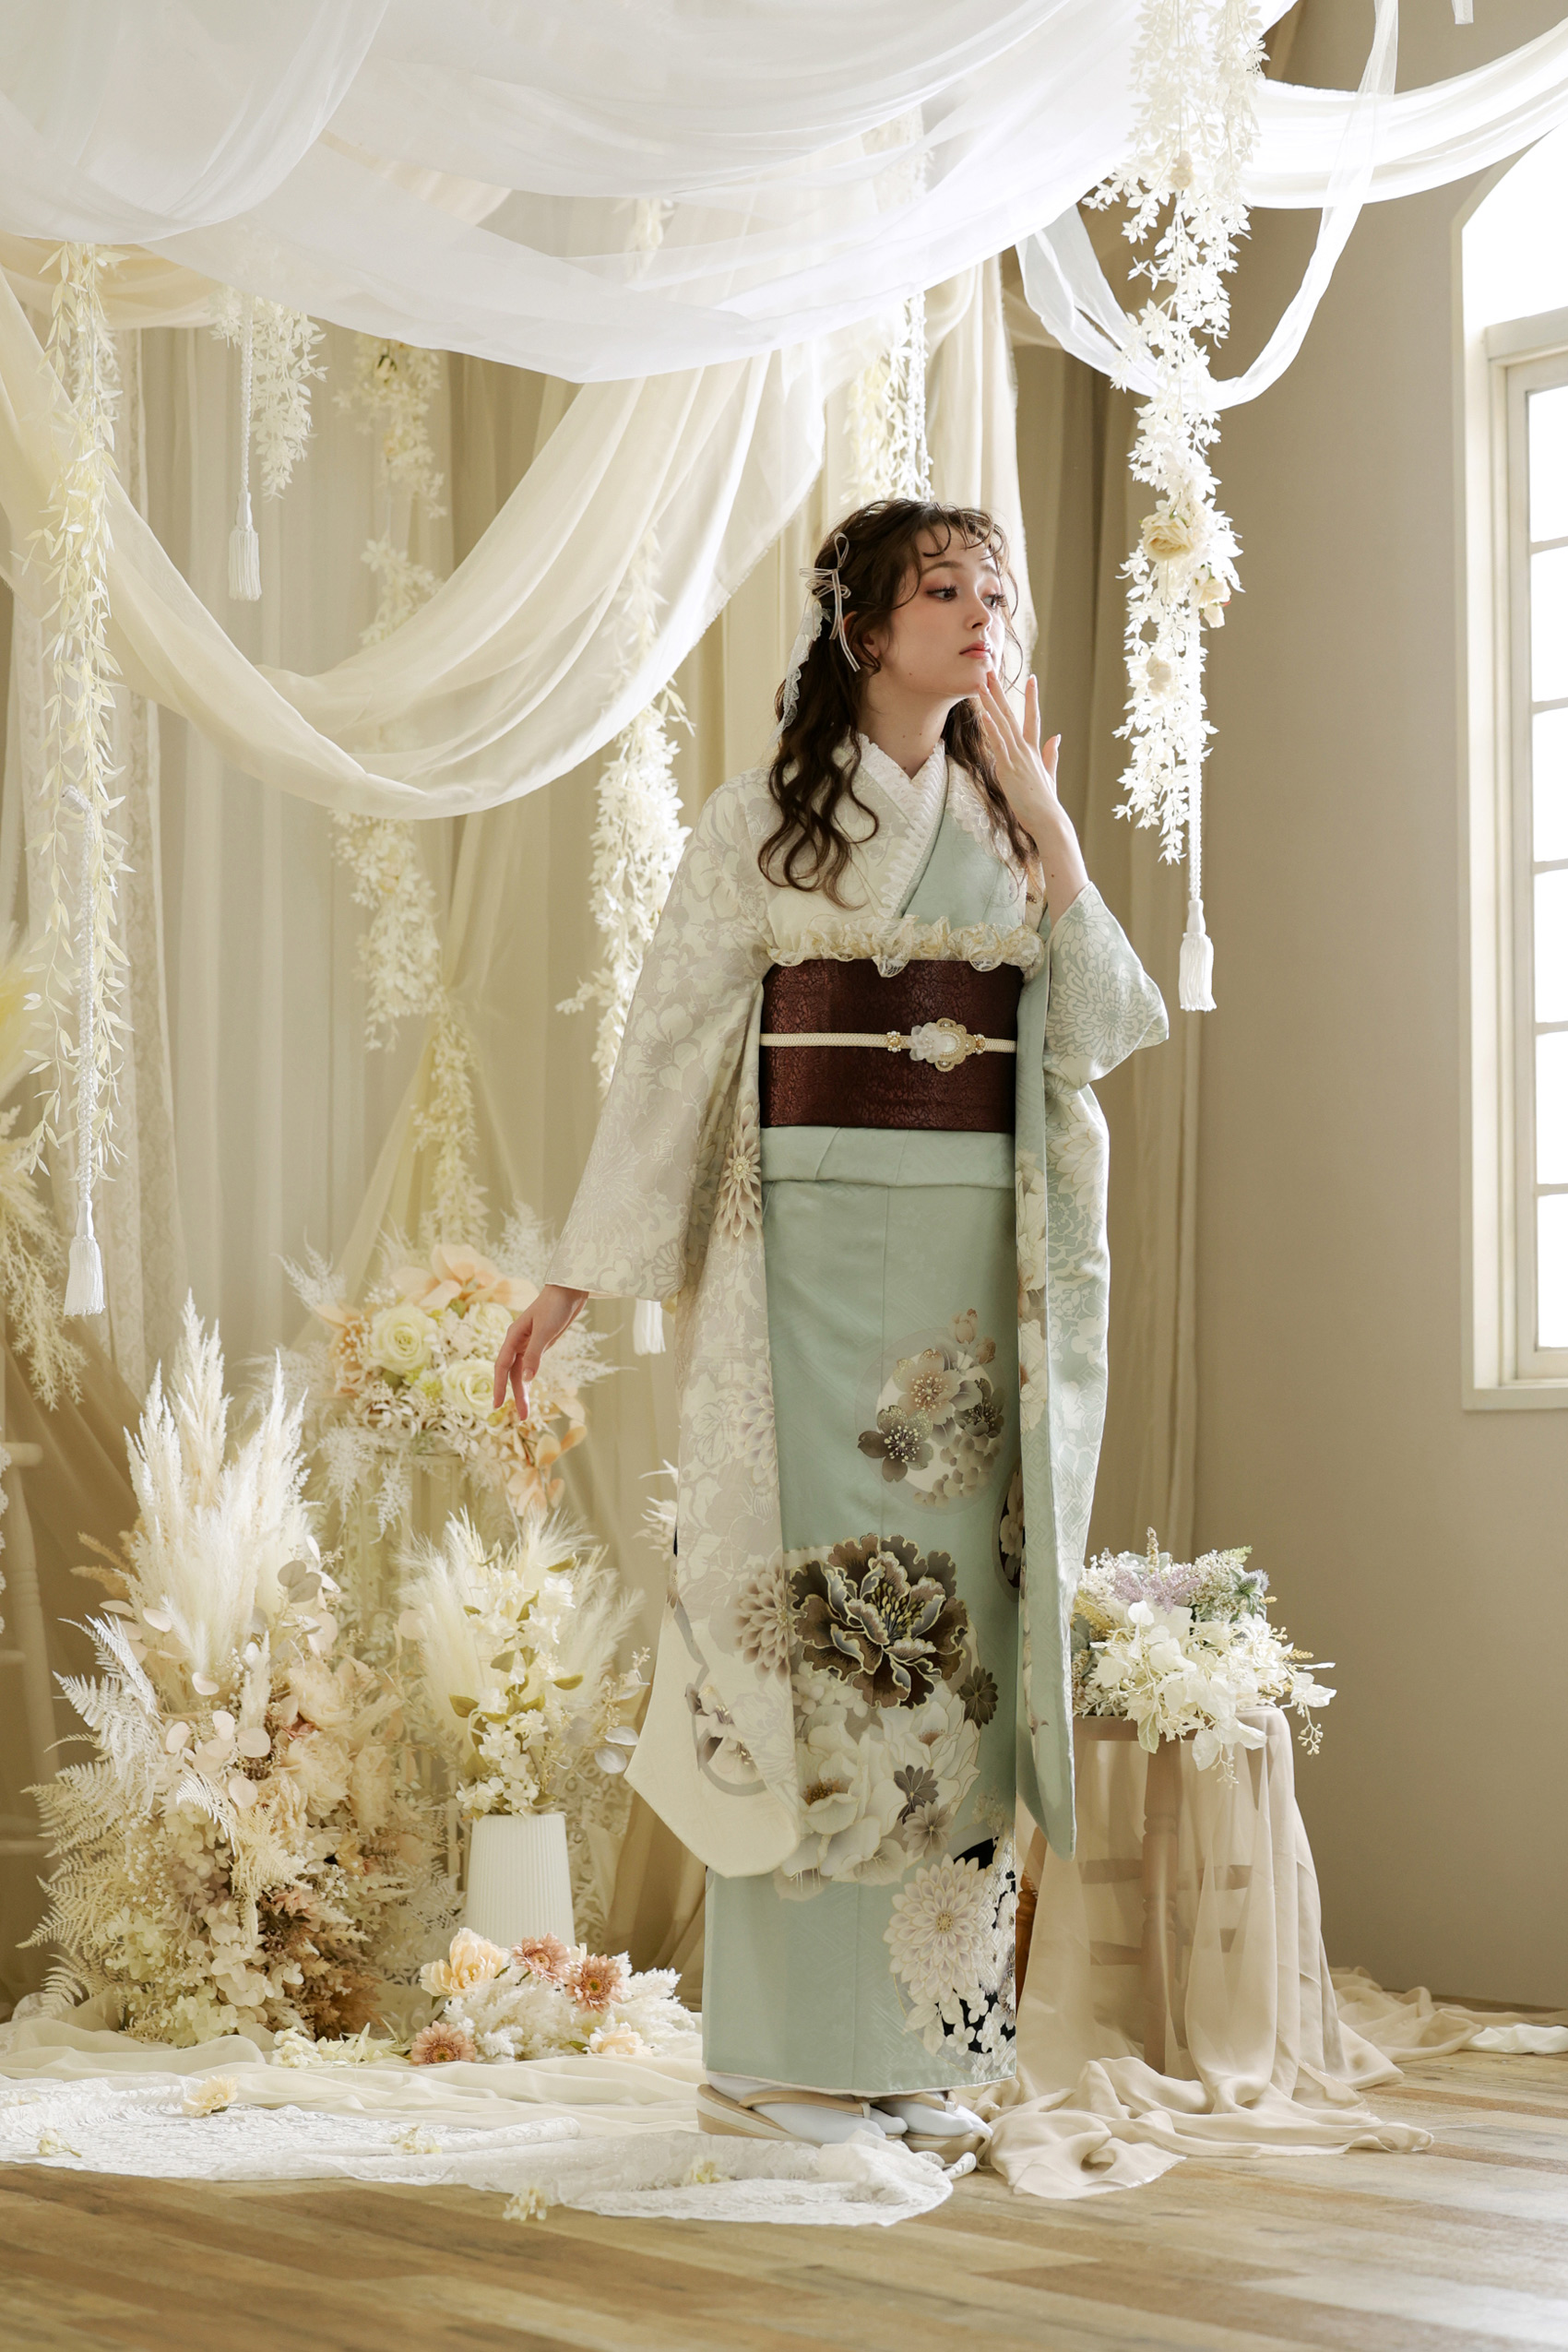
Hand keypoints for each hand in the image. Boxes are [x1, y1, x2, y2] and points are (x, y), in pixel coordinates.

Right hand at [494, 1285, 587, 1417]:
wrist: (569, 1291)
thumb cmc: (555, 1307)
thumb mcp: (545, 1331)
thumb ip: (535, 1354)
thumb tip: (526, 1379)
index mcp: (513, 1337)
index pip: (502, 1366)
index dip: (499, 1386)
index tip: (497, 1405)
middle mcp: (517, 1342)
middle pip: (512, 1373)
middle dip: (515, 1395)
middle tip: (521, 1417)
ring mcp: (528, 1344)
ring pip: (520, 1372)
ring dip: (522, 1391)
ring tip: (526, 1412)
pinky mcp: (539, 1344)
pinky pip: (530, 1366)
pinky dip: (528, 1379)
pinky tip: (529, 1389)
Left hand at [974, 671, 1088, 915]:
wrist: (1048, 819)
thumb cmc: (1045, 803)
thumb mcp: (1050, 776)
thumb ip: (1052, 755)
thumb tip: (1058, 737)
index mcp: (1034, 751)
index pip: (1032, 718)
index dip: (1031, 698)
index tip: (1031, 678)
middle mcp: (1026, 750)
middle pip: (1012, 715)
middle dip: (1001, 693)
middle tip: (992, 671)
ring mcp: (1017, 758)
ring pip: (1002, 725)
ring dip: (991, 704)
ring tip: (982, 684)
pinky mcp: (1009, 768)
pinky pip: (999, 744)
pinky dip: (992, 729)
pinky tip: (985, 715)